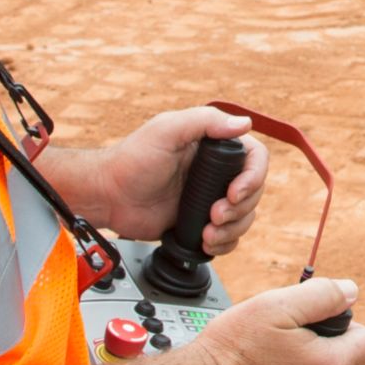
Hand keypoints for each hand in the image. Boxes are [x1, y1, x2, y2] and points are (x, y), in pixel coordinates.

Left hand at [92, 106, 267, 251]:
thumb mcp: (166, 130)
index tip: (235, 192)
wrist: (109, 197)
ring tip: (208, 232)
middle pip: (254, 192)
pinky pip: (229, 236)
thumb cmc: (131, 160)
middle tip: (215, 214)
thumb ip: (205, 121)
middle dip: (240, 208)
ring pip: (245, 216)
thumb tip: (244, 123)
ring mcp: (209, 199)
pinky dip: (225, 243)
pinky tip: (206, 241)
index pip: (254, 158)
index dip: (253, 178)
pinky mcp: (200, 223)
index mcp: (213, 147)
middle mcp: (215, 172)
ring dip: (233, 229)